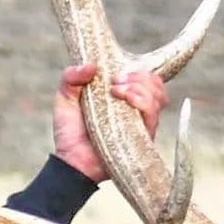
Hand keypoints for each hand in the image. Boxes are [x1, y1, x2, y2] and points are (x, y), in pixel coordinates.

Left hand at [51, 63, 168, 182]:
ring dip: (140, 88)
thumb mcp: (65, 96)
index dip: (139, 71)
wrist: (70, 159)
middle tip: (115, 82)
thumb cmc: (69, 129)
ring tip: (116, 91)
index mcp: (123, 97)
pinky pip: (153, 119)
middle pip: (156, 86)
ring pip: (157, 99)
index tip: (116, 73)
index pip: (147, 78)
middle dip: (138, 77)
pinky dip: (143, 103)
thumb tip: (91, 65)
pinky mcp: (142, 139)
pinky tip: (127, 100)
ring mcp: (141, 125)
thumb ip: (72, 77)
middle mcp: (136, 110)